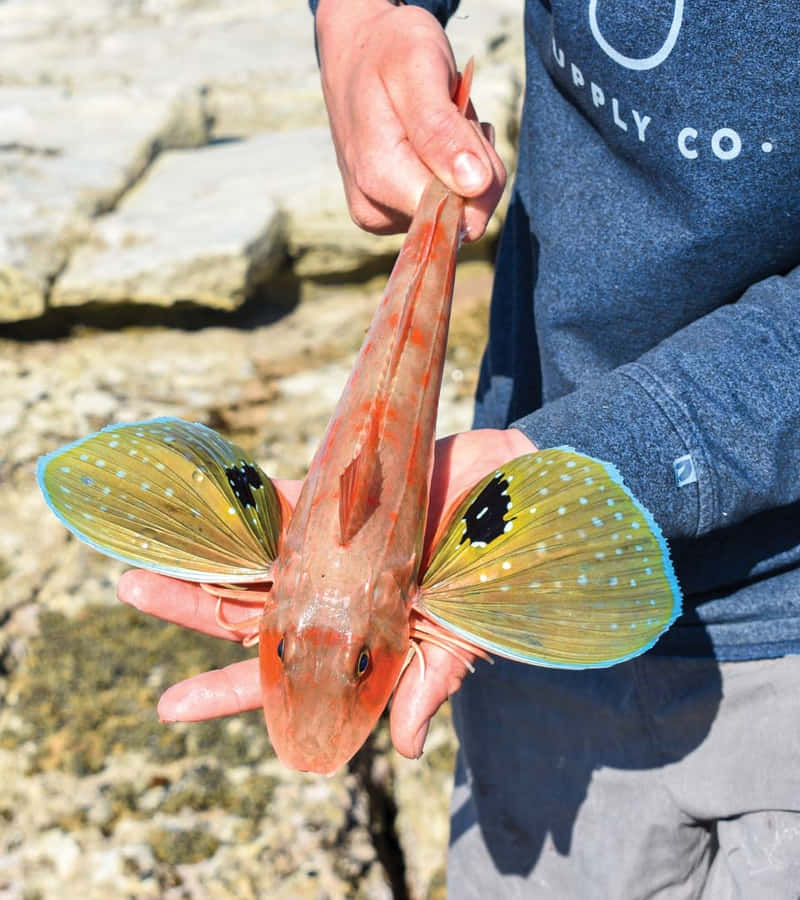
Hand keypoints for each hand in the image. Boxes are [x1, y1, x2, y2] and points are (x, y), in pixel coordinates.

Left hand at [117, 428, 535, 759]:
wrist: (514, 500)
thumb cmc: (493, 577)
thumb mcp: (464, 637)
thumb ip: (430, 685)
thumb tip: (408, 749)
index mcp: (357, 642)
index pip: (281, 678)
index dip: (227, 692)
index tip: (170, 706)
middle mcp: (333, 599)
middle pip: (248, 611)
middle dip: (191, 606)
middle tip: (130, 589)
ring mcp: (332, 551)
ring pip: (253, 556)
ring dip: (204, 552)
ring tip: (149, 543)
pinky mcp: (340, 501)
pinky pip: (282, 503)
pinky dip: (247, 502)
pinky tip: (208, 499)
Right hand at [315, 0, 505, 238]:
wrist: (356, 49)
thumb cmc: (388, 50)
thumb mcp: (418, 70)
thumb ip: (443, 130)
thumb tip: (473, 185)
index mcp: (379, 180)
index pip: (461, 211)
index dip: (479, 170)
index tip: (462, 121)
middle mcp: (377, 210)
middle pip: (463, 214)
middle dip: (473, 162)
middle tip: (451, 113)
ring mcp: (382, 217)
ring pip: (458, 208)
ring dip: (464, 162)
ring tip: (439, 121)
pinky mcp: (390, 214)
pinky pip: (444, 204)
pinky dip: (452, 169)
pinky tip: (433, 138)